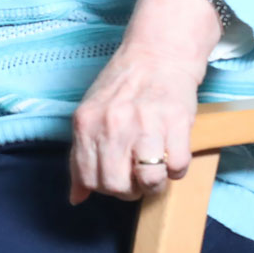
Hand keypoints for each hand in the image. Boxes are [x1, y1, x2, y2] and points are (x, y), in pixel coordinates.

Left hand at [69, 0, 221, 203]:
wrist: (158, 54)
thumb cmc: (123, 87)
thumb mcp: (90, 116)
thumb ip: (80, 157)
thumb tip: (76, 198)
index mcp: (86, 124)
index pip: (90, 180)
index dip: (105, 188)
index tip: (116, 177)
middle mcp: (113, 125)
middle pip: (118, 187)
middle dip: (130, 191)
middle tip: (136, 177)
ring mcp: (145, 124)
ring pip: (149, 181)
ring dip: (155, 183)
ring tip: (156, 168)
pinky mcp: (176, 123)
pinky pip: (177, 167)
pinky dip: (177, 169)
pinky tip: (172, 153)